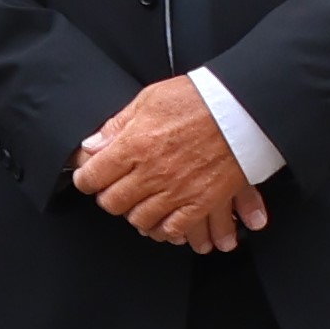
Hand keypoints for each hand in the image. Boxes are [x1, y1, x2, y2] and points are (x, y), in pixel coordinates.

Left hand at [72, 74, 266, 252]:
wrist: (243, 109)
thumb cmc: (198, 99)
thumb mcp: (148, 100)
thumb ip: (116, 125)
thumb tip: (91, 146)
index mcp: (134, 145)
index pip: (92, 177)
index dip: (86, 180)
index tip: (89, 178)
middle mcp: (152, 172)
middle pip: (113, 203)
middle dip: (109, 197)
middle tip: (114, 190)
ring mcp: (178, 190)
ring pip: (140, 219)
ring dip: (135, 213)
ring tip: (139, 203)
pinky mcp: (202, 202)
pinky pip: (174, 228)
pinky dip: (164, 229)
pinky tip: (162, 221)